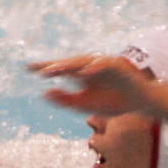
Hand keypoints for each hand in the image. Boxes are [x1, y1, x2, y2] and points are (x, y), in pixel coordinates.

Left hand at [28, 54, 152, 114]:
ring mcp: (103, 65)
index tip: (27, 68)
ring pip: (84, 61)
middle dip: (55, 66)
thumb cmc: (113, 103)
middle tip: (39, 70)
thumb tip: (45, 93)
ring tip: (55, 69)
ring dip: (69, 65)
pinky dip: (93, 68)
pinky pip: (104, 64)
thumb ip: (66, 100)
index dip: (45, 67)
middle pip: (69, 63)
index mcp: (81, 76)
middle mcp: (89, 67)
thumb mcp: (85, 105)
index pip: (61, 69)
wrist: (140, 103)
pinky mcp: (117, 66)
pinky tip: (82, 74)